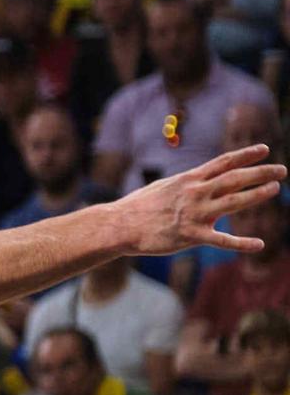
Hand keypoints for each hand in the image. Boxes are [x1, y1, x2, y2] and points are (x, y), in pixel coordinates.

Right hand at [121, 144, 281, 254]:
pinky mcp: (191, 235)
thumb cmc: (139, 207)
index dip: (245, 155)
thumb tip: (199, 180)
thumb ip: (186, 185)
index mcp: (188, 179)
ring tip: (276, 189)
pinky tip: (259, 244)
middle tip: (282, 170)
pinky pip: (221, 240)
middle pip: (234, 179)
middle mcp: (194, 193)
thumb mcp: (164, 187)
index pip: (223, 163)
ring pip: (233, 202)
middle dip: (260, 172)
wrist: (120, 224)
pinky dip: (242, 243)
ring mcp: (194, 213)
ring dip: (257, 195)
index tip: (265, 149)